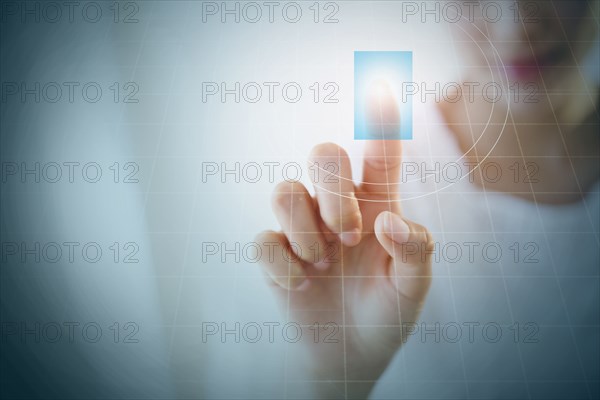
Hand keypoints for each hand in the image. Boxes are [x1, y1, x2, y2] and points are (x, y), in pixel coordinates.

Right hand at [256, 84, 433, 398]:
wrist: (351, 355)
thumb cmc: (387, 312)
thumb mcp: (415, 287)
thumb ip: (416, 250)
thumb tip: (385, 219)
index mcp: (377, 206)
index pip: (380, 154)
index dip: (380, 121)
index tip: (381, 89)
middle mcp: (336, 208)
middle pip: (322, 154)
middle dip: (333, 190)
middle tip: (348, 237)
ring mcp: (302, 231)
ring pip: (284, 190)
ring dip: (305, 229)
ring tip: (324, 265)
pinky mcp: (276, 256)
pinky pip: (263, 240)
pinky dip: (283, 266)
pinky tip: (303, 287)